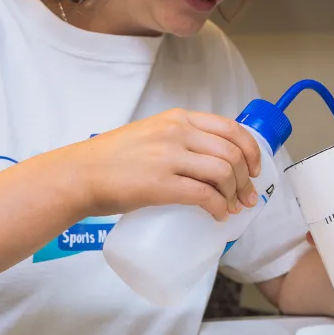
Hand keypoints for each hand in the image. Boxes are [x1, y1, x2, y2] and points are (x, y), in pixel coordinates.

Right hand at [68, 109, 260, 220]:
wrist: (79, 174)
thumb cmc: (111, 158)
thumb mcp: (151, 134)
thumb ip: (179, 139)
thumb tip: (208, 161)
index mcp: (178, 118)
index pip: (230, 128)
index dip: (250, 150)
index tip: (254, 169)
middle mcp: (177, 132)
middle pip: (232, 153)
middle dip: (247, 178)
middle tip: (247, 196)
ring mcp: (169, 157)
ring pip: (224, 173)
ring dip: (235, 194)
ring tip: (233, 208)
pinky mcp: (161, 184)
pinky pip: (205, 195)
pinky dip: (219, 208)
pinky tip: (219, 215)